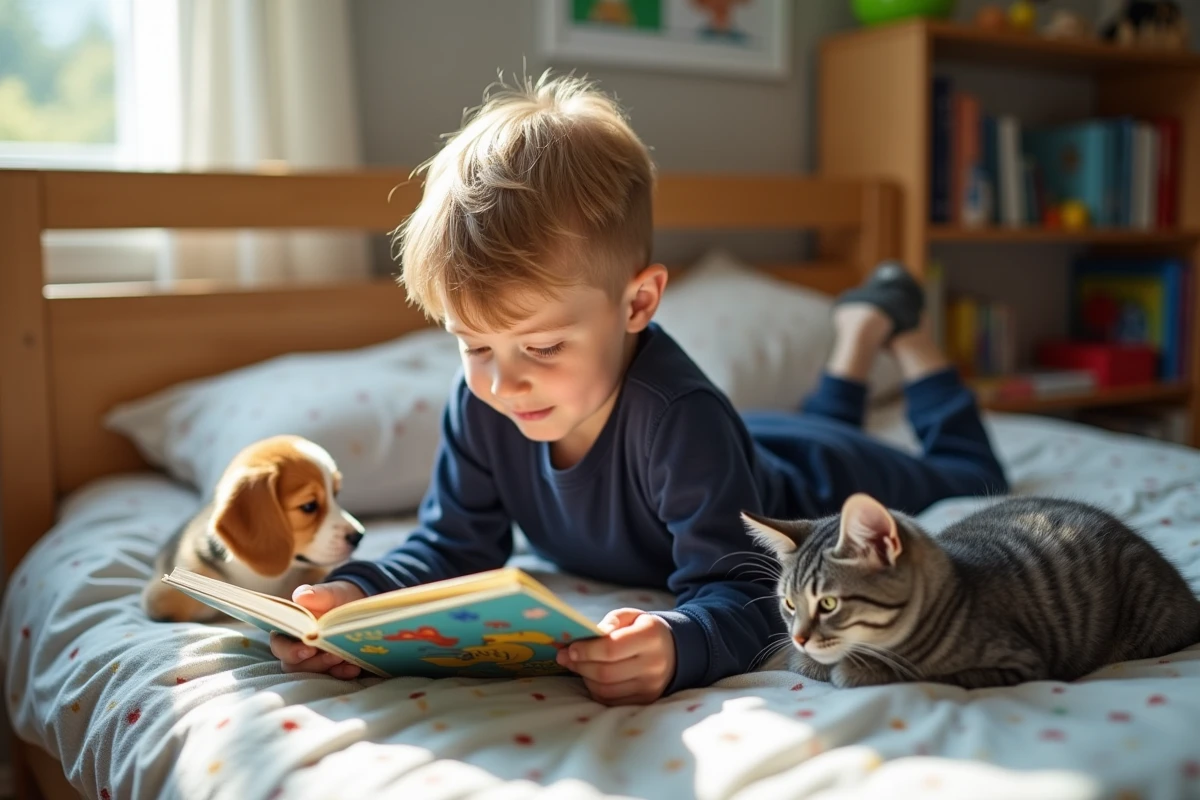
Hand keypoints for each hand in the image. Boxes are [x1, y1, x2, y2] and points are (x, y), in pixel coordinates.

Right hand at [269, 580, 366, 679]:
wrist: (356, 609)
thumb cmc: (335, 599)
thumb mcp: (330, 594)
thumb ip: (317, 594)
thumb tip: (301, 596)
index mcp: (288, 631)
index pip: (279, 645)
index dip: (290, 651)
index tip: (309, 649)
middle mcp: (296, 649)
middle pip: (294, 665)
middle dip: (314, 662)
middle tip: (334, 655)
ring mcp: (313, 661)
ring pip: (312, 673)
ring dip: (328, 668)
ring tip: (345, 658)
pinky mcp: (330, 669)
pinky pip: (332, 676)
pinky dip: (342, 673)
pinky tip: (354, 668)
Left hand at [556, 608, 675, 704]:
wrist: (673, 652)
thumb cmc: (644, 630)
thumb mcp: (632, 616)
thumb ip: (612, 621)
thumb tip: (594, 633)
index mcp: (651, 636)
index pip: (612, 648)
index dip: (587, 650)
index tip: (569, 648)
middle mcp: (653, 664)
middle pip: (606, 673)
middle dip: (580, 665)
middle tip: (564, 657)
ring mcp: (650, 687)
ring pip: (606, 690)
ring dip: (585, 678)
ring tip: (577, 666)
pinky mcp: (645, 701)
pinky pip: (611, 701)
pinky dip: (595, 690)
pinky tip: (591, 678)